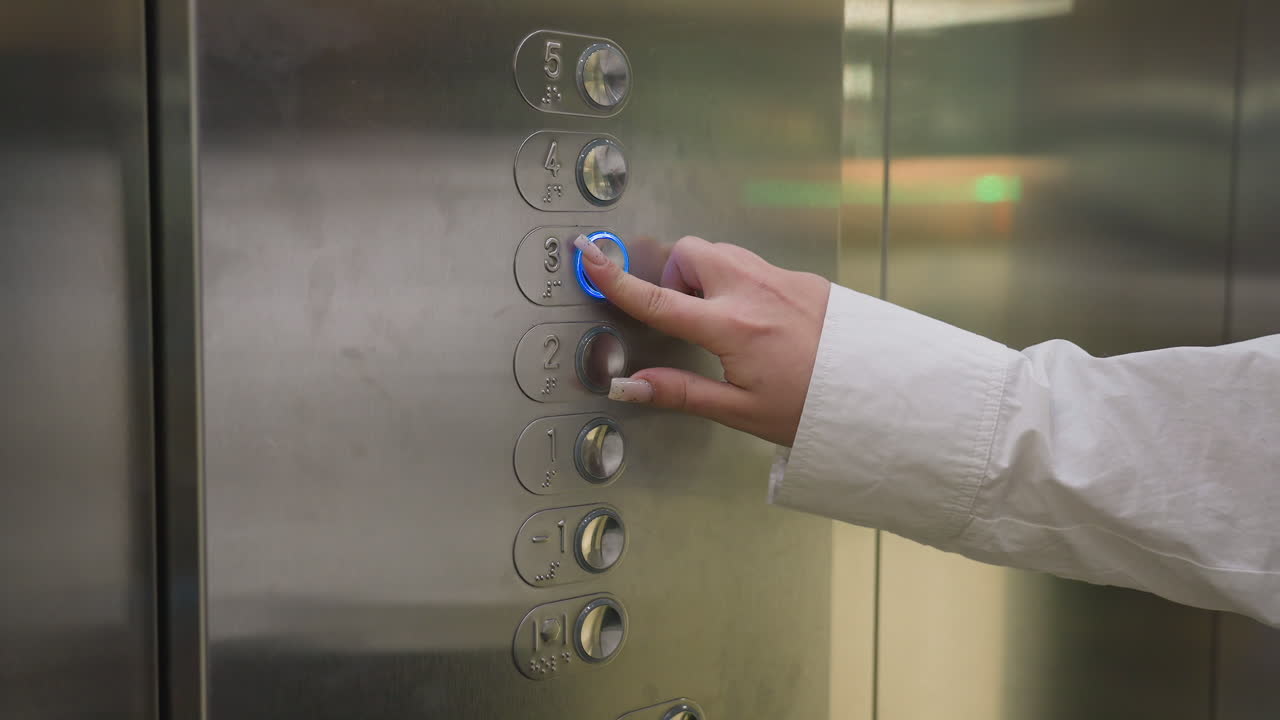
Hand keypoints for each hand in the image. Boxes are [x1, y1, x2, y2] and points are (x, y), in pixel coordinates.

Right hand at [574, 234, 830, 446]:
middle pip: (691, 252)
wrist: (878, 395)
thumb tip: (630, 386)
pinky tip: (756, 322)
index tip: (588, 255)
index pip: (658, 299)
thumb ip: (681, 392)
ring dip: (707, 275)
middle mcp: (755, 292)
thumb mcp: (741, 411)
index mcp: (733, 328)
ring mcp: (782, 279)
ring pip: (724, 253)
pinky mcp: (804, 279)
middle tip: (683, 312)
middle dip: (675, 273)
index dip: (615, 278)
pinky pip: (756, 266)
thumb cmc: (814, 408)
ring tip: (719, 321)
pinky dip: (741, 283)